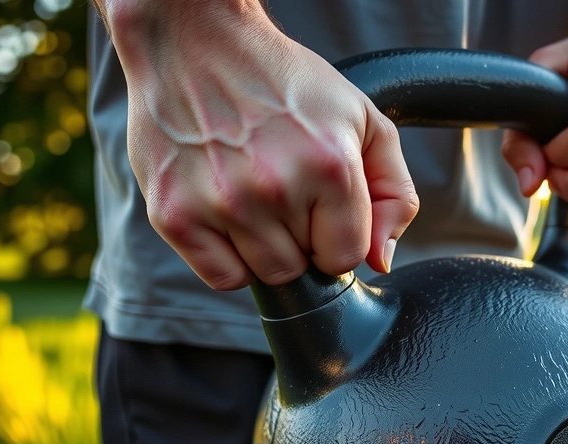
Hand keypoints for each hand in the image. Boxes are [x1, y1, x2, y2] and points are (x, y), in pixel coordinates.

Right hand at [101, 0, 418, 288]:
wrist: (196, 41)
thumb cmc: (283, 81)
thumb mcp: (362, 120)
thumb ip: (393, 193)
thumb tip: (380, 260)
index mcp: (331, 165)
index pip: (345, 256)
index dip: (335, 236)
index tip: (320, 206)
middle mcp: (275, 187)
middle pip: (302, 268)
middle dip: (299, 238)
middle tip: (281, 187)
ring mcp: (221, 203)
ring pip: (264, 276)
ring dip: (264, 247)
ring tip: (253, 194)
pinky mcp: (174, 215)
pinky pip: (221, 277)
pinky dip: (227, 257)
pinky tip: (226, 212)